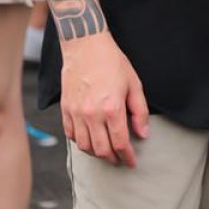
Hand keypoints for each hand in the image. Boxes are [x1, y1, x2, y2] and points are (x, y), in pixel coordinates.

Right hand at [60, 31, 149, 167]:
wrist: (86, 46)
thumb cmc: (112, 62)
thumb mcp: (134, 84)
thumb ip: (140, 112)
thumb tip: (142, 134)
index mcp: (112, 108)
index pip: (120, 143)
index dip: (128, 157)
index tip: (131, 162)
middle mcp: (92, 114)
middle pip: (101, 150)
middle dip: (112, 159)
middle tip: (119, 159)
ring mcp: (76, 112)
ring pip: (84, 146)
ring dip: (96, 153)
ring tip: (105, 151)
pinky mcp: (66, 108)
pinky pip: (71, 134)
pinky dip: (80, 142)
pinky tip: (89, 139)